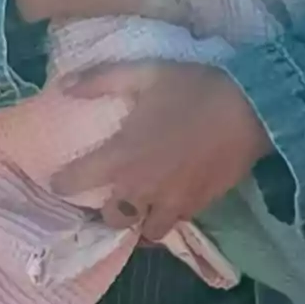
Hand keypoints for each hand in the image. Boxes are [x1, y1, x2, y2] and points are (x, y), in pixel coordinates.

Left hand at [50, 63, 273, 239]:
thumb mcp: (144, 73)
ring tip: (137, 207)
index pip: (81, 180)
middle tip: (105, 196)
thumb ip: (102, 80)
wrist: (248, 110)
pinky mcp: (197, 207)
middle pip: (112, 217)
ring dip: (137, 221)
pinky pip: (172, 225)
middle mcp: (142, 187)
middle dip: (105, 210)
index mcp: (124, 155)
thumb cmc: (192, 89)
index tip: (56, 183)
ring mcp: (171, 202)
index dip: (64, 184)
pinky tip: (165, 203)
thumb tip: (64, 87)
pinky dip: (163, 219)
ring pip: (145, 231)